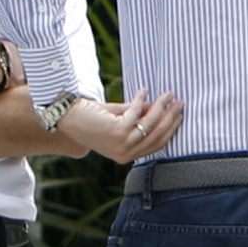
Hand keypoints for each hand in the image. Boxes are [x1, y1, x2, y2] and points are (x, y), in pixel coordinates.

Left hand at [56, 93, 184, 165]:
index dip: (171, 128)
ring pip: (150, 125)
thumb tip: (160, 107)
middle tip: (179, 102)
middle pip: (157, 135)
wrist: (68, 119)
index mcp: (127, 155)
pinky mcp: (116, 132)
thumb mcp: (120, 120)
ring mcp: (121, 144)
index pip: (158, 143)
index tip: (179, 114)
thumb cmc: (92, 119)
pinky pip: (137, 114)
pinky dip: (142, 101)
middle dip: (170, 117)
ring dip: (161, 107)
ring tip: (167, 94)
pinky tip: (144, 91)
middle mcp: (125, 154)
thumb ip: (139, 117)